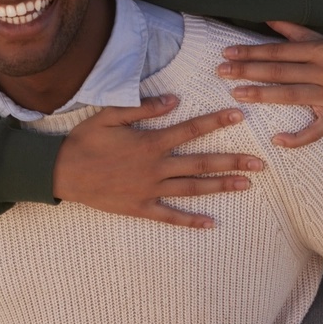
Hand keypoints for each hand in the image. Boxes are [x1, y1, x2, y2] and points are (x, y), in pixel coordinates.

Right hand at [53, 95, 263, 228]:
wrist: (61, 173)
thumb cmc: (85, 141)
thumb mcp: (110, 115)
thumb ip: (143, 108)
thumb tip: (174, 100)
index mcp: (151, 143)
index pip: (191, 130)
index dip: (216, 121)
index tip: (239, 115)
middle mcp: (156, 168)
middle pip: (201, 163)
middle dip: (232, 161)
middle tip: (260, 163)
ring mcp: (150, 190)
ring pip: (192, 189)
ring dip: (220, 187)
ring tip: (246, 185)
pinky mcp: (141, 208)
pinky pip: (170, 217)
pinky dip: (190, 220)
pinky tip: (210, 223)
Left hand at [216, 21, 322, 147]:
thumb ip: (295, 32)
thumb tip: (268, 18)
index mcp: (320, 50)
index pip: (279, 52)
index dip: (252, 52)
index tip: (228, 53)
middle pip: (280, 72)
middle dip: (248, 71)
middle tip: (221, 72)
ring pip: (291, 96)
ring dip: (262, 95)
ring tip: (236, 94)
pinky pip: (315, 131)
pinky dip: (297, 138)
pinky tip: (276, 140)